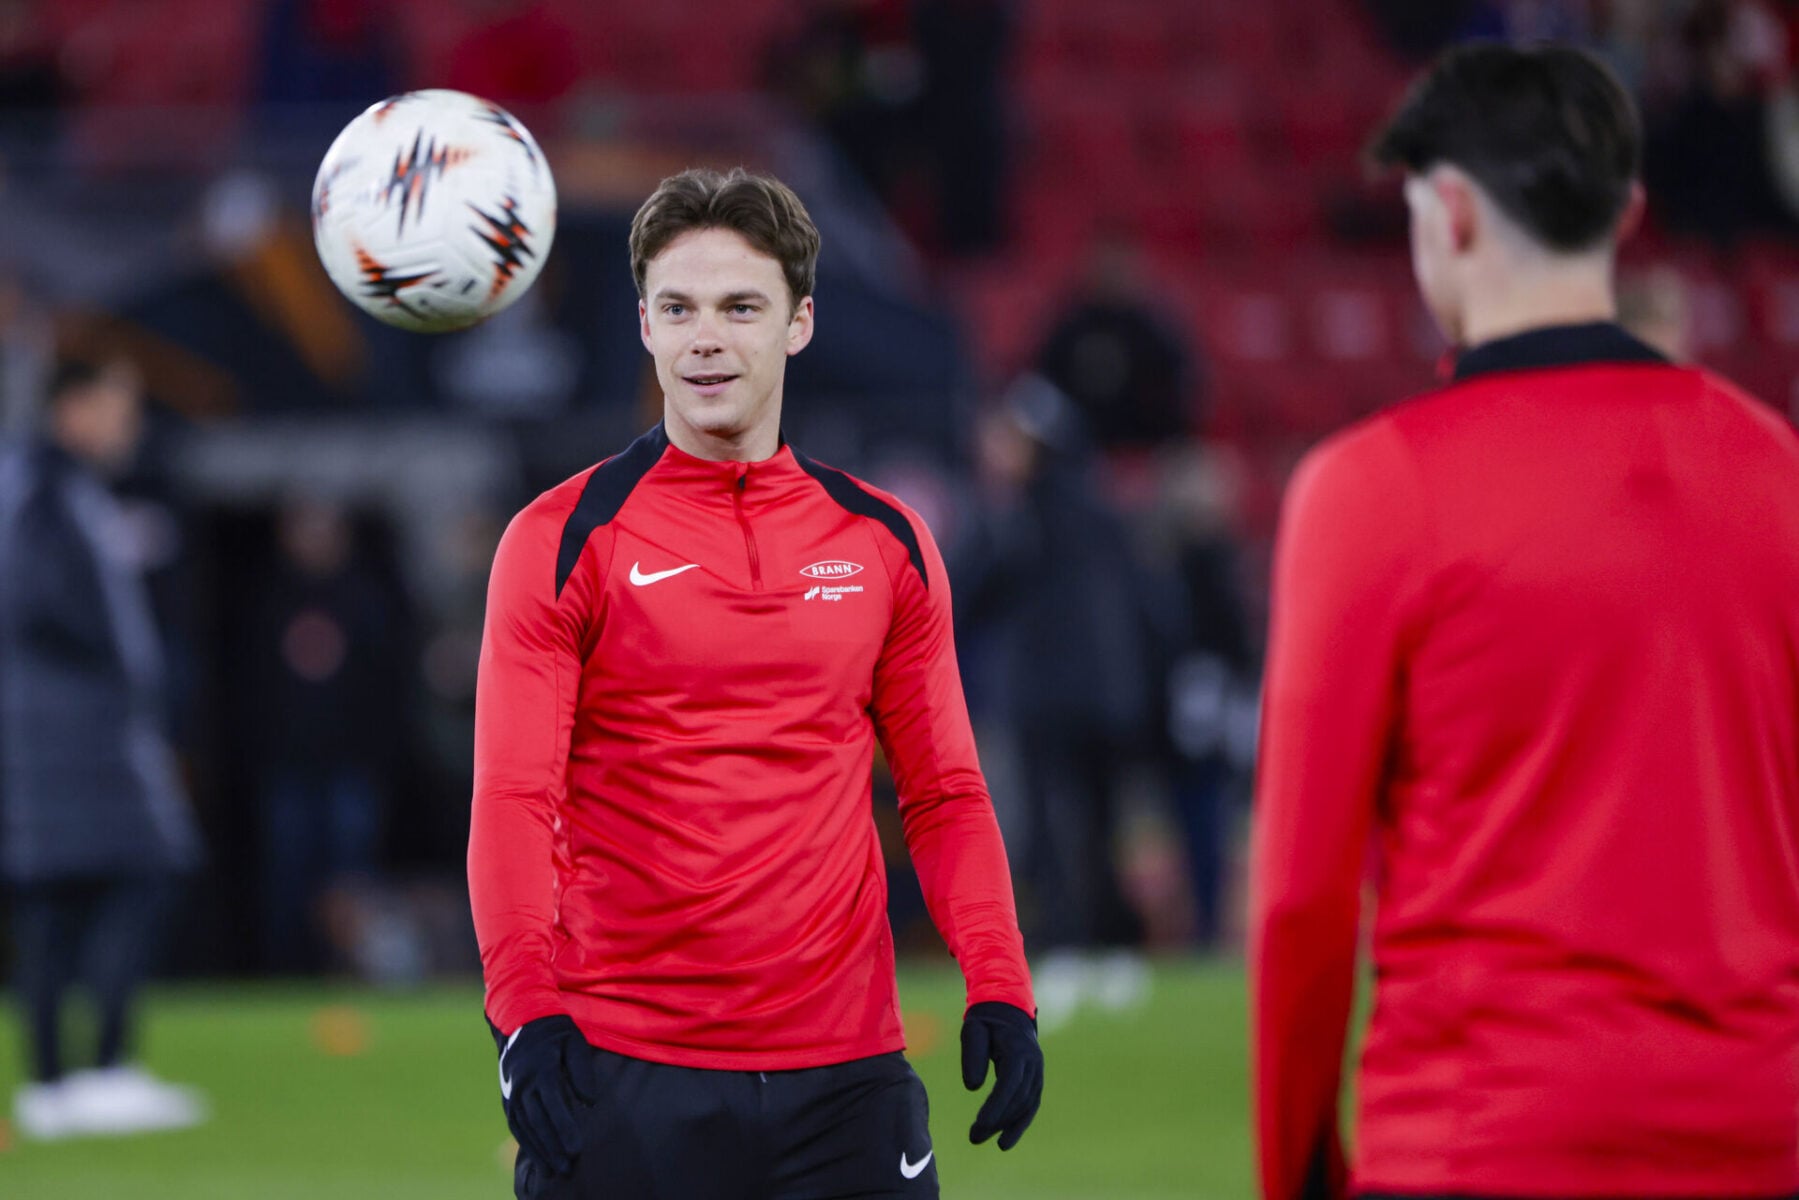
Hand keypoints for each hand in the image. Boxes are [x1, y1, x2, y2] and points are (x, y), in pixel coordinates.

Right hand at [492, 1014, 598, 1176]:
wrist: (521, 1018)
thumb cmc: (556, 1031)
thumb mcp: (574, 1042)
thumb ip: (582, 1071)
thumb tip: (590, 1101)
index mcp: (541, 1067)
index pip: (554, 1103)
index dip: (565, 1127)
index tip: (578, 1147)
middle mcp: (523, 1082)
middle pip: (538, 1120)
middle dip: (553, 1146)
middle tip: (568, 1167)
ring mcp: (512, 1091)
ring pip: (525, 1126)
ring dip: (540, 1150)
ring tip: (554, 1170)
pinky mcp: (507, 1098)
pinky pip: (516, 1125)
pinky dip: (527, 1143)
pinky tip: (538, 1157)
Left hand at [960, 1001, 1042, 1149]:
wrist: (1008, 1008)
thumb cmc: (986, 1020)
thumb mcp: (973, 1030)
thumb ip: (972, 1056)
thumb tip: (973, 1087)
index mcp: (1018, 1050)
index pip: (1009, 1084)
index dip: (996, 1106)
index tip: (980, 1124)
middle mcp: (1033, 1063)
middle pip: (1018, 1098)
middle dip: (997, 1120)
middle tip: (974, 1136)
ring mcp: (1037, 1072)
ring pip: (1026, 1105)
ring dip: (1007, 1125)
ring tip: (985, 1140)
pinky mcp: (1035, 1079)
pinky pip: (1030, 1105)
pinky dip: (1019, 1124)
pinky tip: (1005, 1141)